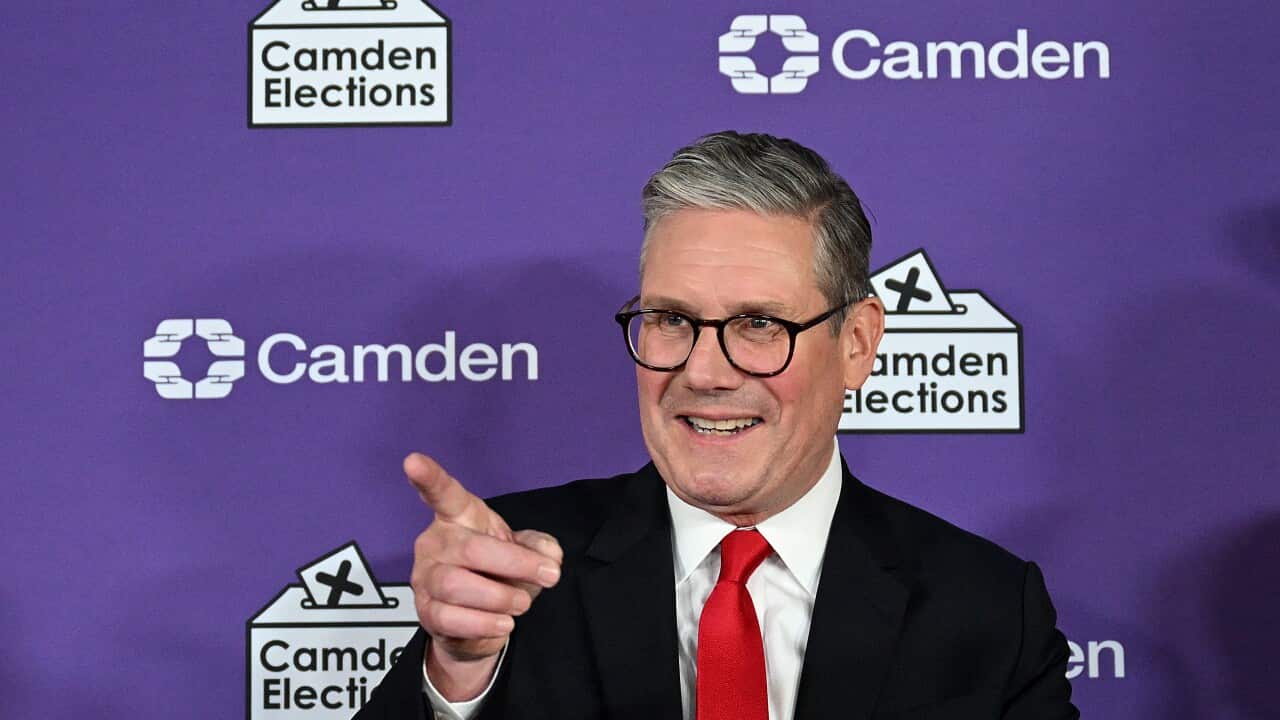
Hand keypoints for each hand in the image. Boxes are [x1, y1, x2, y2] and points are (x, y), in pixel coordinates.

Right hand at [405, 453, 562, 700]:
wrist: (479, 622)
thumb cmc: (498, 572)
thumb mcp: (526, 552)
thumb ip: (541, 547)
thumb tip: (548, 556)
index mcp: (459, 517)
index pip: (443, 494)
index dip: (429, 477)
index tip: (412, 461)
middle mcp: (435, 542)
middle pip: (471, 549)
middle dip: (517, 565)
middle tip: (549, 576)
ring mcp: (425, 577)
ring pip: (456, 585)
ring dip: (500, 598)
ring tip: (520, 604)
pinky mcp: (425, 611)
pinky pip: (450, 618)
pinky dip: (484, 623)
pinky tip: (502, 623)